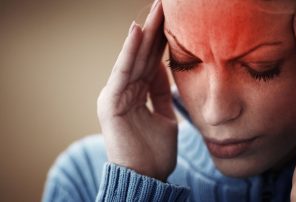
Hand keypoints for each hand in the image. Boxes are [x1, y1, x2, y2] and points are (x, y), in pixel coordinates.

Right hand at [97, 0, 177, 181]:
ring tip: (155, 9)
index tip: (174, 20)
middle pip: (142, 56)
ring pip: (132, 59)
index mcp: (138, 94)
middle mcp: (125, 91)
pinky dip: (128, 53)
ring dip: (144, 34)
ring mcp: (116, 95)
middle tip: (164, 5)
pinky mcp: (111, 102)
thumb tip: (166, 71)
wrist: (145, 178)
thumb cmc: (155, 152)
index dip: (162, 41)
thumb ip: (162, 94)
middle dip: (155, 30)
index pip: (152, 62)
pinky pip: (122, 73)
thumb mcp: (165, 117)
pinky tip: (137, 31)